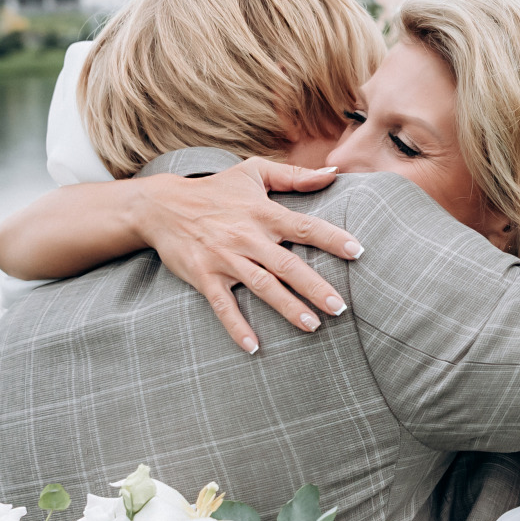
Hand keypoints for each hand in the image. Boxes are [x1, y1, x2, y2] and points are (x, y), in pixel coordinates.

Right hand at [133, 157, 361, 352]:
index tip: (357, 251)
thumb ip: (295, 175)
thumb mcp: (253, 173)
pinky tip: (253, 347)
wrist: (162, 205)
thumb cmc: (215, 190)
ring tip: (313, 326)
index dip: (332, 238)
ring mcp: (225, 258)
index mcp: (263, 213)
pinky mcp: (204, 276)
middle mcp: (247, 237)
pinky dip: (237, 326)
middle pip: (287, 264)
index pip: (304, 226)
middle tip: (340, 307)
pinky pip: (223, 305)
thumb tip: (334, 172)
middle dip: (314, 287)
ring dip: (287, 308)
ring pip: (261, 286)